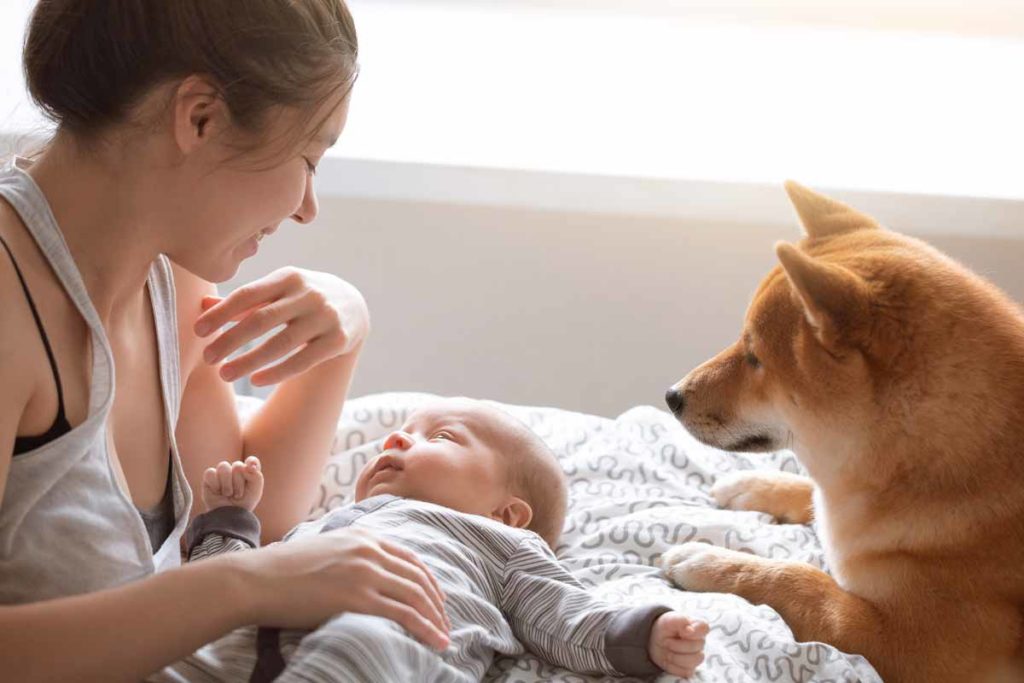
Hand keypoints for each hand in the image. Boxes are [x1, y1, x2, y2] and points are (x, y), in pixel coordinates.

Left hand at [195, 267, 369, 385]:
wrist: (353, 306)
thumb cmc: (301, 298)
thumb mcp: (277, 291)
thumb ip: (244, 301)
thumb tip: (202, 305)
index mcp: (288, 277)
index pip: (248, 294)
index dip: (221, 313)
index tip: (197, 331)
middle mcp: (309, 294)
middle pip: (262, 320)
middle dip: (231, 340)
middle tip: (207, 358)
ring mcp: (326, 317)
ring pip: (283, 343)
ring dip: (250, 361)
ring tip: (224, 375)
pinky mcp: (339, 340)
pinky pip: (304, 360)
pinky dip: (278, 372)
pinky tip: (256, 381)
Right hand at [202, 456, 263, 511]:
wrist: (228, 517)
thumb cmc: (242, 504)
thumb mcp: (255, 492)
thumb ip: (256, 476)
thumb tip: (247, 465)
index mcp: (249, 472)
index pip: (252, 461)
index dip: (252, 462)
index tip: (252, 468)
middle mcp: (235, 470)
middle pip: (238, 466)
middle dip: (239, 483)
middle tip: (238, 495)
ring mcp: (222, 473)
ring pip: (223, 466)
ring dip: (227, 483)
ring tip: (228, 494)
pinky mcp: (209, 478)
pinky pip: (210, 472)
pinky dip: (215, 483)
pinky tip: (217, 492)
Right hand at [230, 528, 450, 649]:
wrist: (257, 579)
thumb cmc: (282, 571)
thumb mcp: (324, 549)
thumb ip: (349, 555)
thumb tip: (364, 576)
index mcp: (363, 536)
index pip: (409, 558)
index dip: (428, 581)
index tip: (436, 599)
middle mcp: (369, 549)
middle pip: (418, 577)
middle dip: (436, 602)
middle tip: (445, 622)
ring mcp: (365, 572)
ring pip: (416, 595)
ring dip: (436, 618)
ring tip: (444, 636)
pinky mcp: (358, 597)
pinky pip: (404, 614)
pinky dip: (426, 628)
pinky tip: (436, 641)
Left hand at [648, 611, 707, 677]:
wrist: (656, 640)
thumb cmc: (666, 627)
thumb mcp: (669, 619)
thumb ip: (680, 620)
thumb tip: (690, 630)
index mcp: (698, 626)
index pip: (705, 628)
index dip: (694, 631)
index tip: (682, 632)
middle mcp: (700, 642)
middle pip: (697, 646)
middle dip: (678, 644)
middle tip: (667, 640)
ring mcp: (696, 656)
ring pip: (694, 661)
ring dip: (675, 656)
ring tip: (667, 650)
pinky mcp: (689, 668)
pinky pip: (686, 671)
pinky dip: (673, 666)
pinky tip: (669, 659)